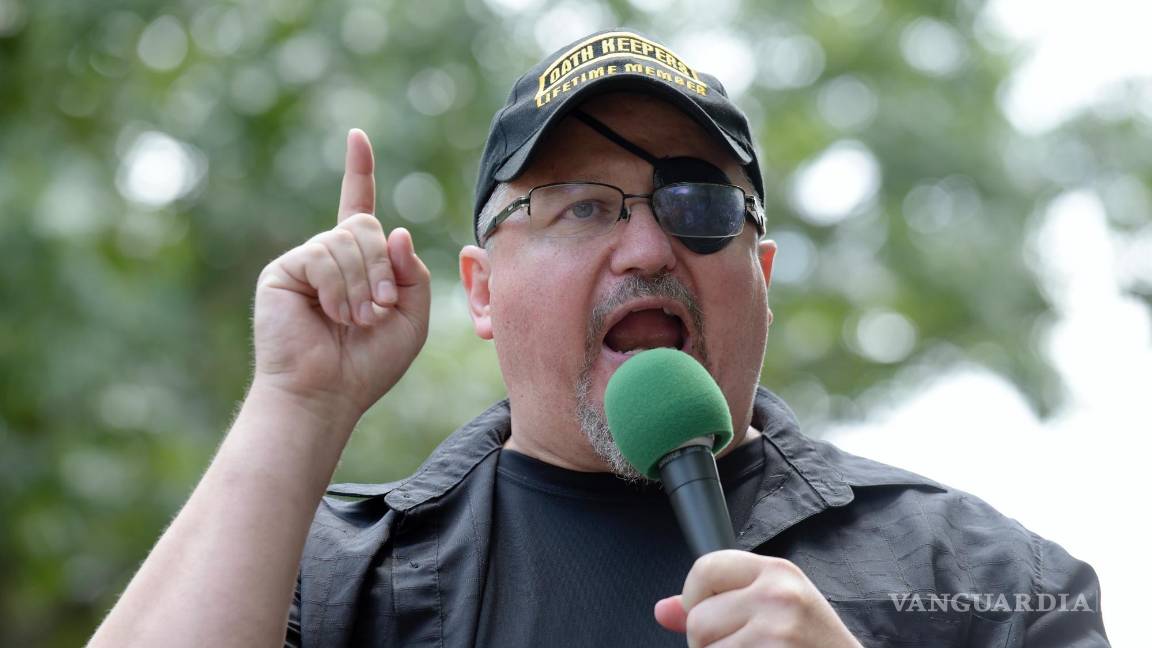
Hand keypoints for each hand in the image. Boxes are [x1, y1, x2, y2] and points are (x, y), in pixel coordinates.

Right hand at [251, 129, 430, 420]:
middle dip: (382, 266)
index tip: (357, 137)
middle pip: (365, 225)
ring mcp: (304, 261)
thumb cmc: (367, 364)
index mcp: (358, 264)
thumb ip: (413, 274)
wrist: (326, 394)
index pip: (358, 206)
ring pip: (347, 240)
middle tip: (379, 308)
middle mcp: (328, 256)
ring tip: (356, 319)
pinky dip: (339, 287)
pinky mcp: (283, 271)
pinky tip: (332, 314)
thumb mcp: (411, 318)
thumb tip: (397, 232)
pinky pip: (323, 255)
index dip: (359, 172)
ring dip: (362, 283)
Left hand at [654, 550, 861, 647]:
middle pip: (698, 621)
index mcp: (778, 573)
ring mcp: (777, 634)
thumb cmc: (814, 647)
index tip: (712, 617)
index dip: (695, 599)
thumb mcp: (776, 611)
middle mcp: (778, 596)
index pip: (704, 568)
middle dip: (709, 645)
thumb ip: (719, 604)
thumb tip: (663, 610)